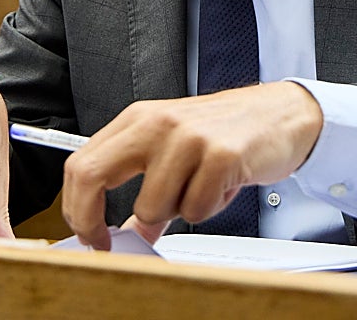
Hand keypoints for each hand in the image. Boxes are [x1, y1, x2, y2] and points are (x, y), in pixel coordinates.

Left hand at [61, 82, 322, 249]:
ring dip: (175, 212)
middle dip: (93, 219)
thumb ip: (143, 187)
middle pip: (93, 175)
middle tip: (110, 241)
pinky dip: (208, 209)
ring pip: (151, 207)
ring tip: (199, 189)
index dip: (76, 207)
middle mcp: (156, 123)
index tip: (88, 234)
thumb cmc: (224, 132)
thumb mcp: (174, 151)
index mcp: (138, 120)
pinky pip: (195, 210)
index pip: (82, 163)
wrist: (279, 114)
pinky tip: (221, 185)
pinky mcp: (220, 155)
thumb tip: (123, 232)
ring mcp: (188, 137)